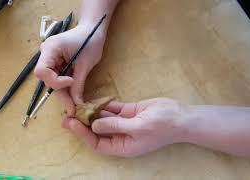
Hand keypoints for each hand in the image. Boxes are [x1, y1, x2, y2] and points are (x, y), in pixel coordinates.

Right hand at [35, 24, 105, 114]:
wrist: (93, 30)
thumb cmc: (90, 40)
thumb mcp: (85, 64)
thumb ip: (78, 84)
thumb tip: (76, 103)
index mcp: (50, 48)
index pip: (42, 71)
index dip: (55, 81)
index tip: (71, 81)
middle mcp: (46, 53)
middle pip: (46, 78)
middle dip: (59, 92)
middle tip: (72, 108)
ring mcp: (50, 58)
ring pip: (51, 80)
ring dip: (62, 92)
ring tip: (73, 106)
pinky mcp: (55, 63)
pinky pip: (57, 77)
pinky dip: (65, 87)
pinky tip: (72, 97)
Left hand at [63, 98, 187, 156]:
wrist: (180, 115)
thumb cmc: (162, 126)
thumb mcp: (137, 127)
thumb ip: (114, 125)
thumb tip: (94, 125)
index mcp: (123, 146)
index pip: (97, 143)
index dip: (83, 135)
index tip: (72, 123)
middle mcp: (121, 136)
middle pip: (97, 131)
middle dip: (83, 123)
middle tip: (68, 114)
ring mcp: (124, 123)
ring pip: (103, 118)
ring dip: (91, 112)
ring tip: (76, 104)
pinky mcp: (128, 111)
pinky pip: (112, 108)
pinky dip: (102, 104)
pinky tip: (91, 99)